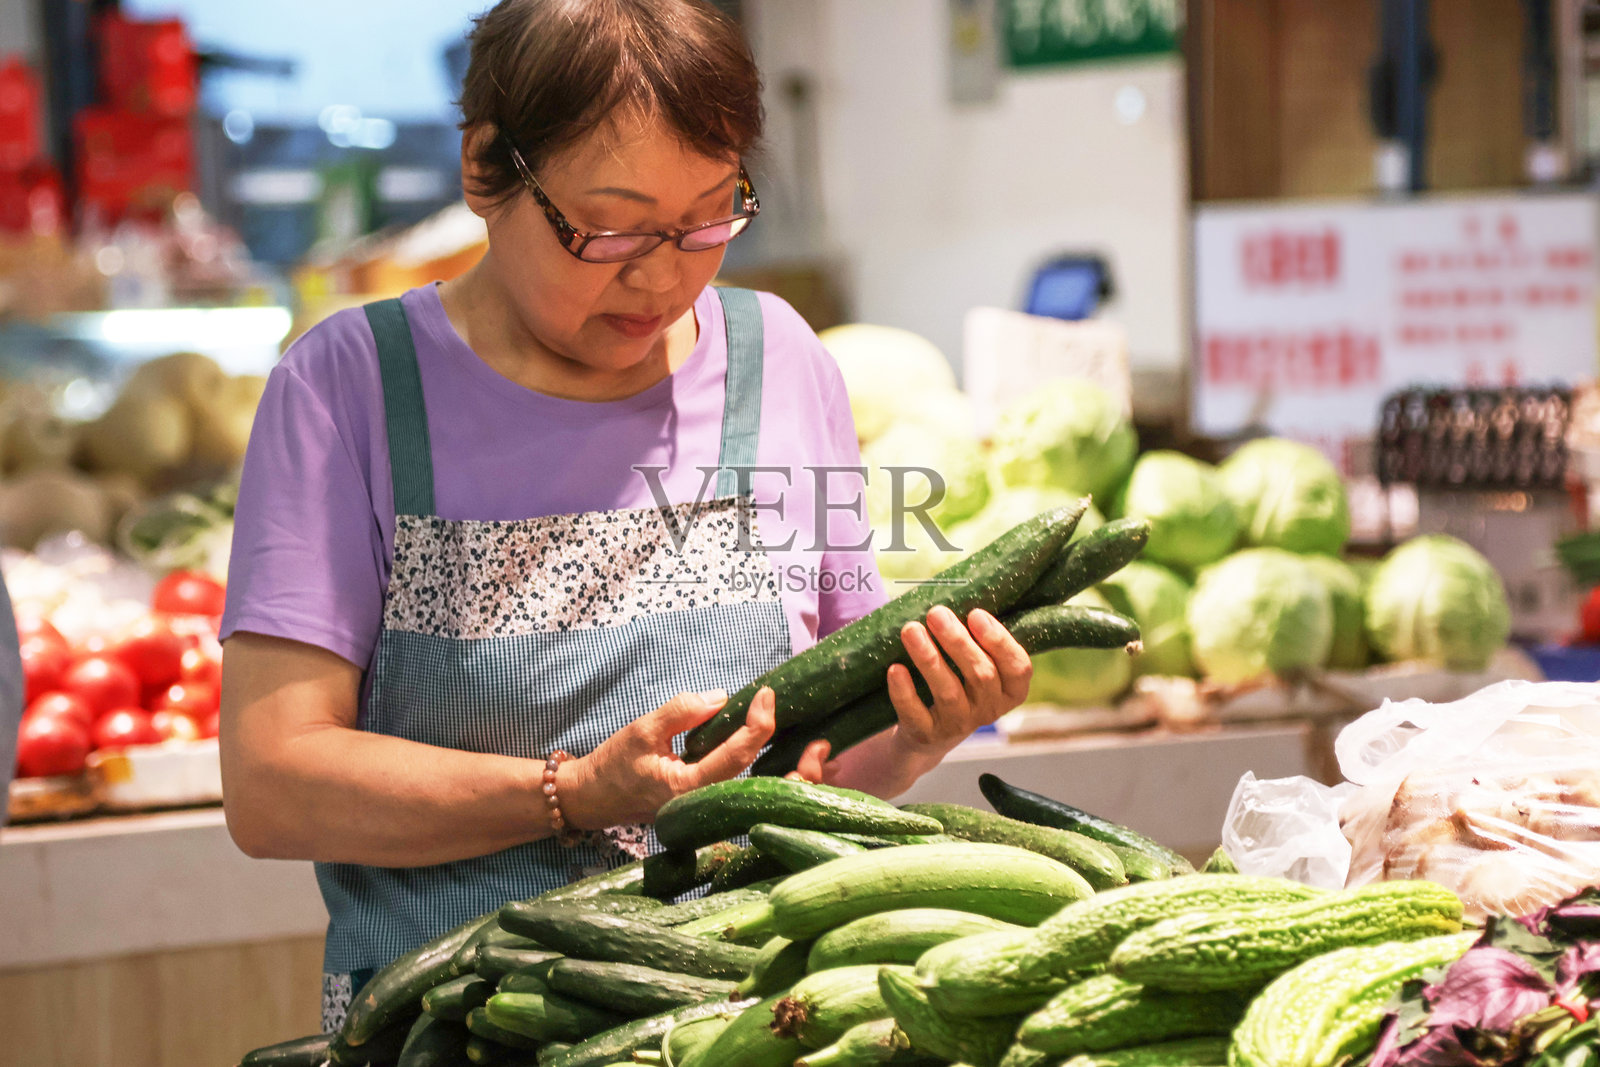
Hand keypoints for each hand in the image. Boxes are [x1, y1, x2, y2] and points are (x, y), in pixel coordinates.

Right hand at [559, 687, 775, 828]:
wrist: (591, 797)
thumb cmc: (612, 766)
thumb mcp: (644, 729)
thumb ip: (682, 712)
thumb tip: (721, 698)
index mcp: (686, 789)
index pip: (736, 756)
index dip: (757, 725)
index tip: (765, 695)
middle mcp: (699, 802)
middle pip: (745, 765)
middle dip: (761, 731)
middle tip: (765, 697)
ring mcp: (699, 803)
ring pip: (738, 771)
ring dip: (751, 739)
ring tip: (757, 708)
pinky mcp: (696, 797)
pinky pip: (725, 773)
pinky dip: (736, 749)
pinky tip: (739, 728)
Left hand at [790, 606, 1030, 786]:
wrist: (926, 731)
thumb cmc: (955, 680)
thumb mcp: (975, 662)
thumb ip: (977, 634)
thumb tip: (962, 587)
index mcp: (1010, 690)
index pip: (1018, 668)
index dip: (999, 641)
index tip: (976, 613)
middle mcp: (989, 710)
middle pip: (982, 675)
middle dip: (958, 642)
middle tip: (936, 613)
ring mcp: (959, 725)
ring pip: (949, 692)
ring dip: (929, 658)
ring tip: (910, 630)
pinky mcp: (927, 735)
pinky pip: (916, 714)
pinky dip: (904, 692)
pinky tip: (895, 668)